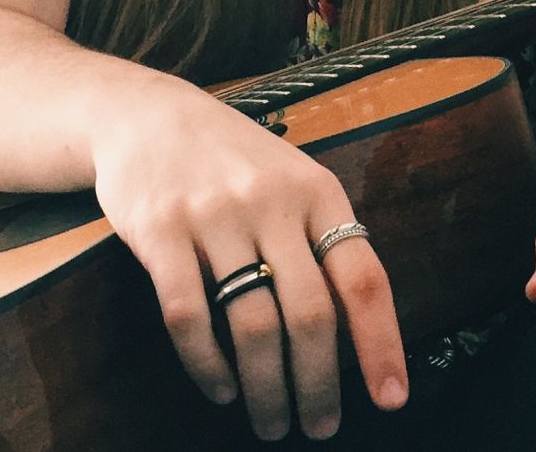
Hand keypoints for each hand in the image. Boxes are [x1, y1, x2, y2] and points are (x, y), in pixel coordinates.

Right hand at [90, 83, 408, 440]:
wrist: (146, 114)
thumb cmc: (229, 158)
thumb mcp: (289, 177)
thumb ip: (319, 238)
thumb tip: (357, 331)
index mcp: (315, 190)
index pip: (362, 276)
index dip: (380, 343)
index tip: (390, 397)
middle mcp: (269, 200)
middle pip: (310, 314)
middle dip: (318, 386)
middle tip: (318, 426)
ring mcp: (213, 214)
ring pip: (253, 326)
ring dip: (266, 390)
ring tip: (270, 421)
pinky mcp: (160, 229)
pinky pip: (188, 317)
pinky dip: (208, 366)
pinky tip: (220, 387)